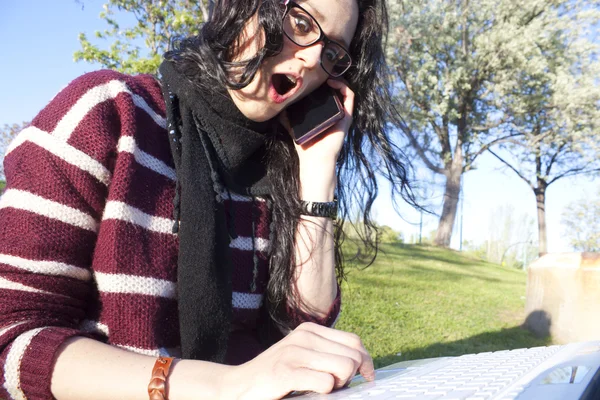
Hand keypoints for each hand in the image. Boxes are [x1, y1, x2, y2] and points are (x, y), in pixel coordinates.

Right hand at [223, 322, 374, 399]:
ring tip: (320, 389)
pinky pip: (327, 383)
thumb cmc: (276, 377)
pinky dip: (324, 393)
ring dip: (338, 385)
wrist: (238, 387)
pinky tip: (308, 393)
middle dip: (350, 377)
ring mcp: (295, 352)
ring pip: (345, 368)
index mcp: (310, 330)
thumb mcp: (302, 357)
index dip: (365, 362)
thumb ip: (327, 354)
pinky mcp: (287, 372)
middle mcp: (304, 336)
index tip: (364, 378)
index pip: (354, 342)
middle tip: (332, 386)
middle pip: (354, 356)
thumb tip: (363, 364)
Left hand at [281, 79, 354, 164]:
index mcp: (323, 113)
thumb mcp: (294, 127)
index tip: (312, 75)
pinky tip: (332, 82)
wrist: (315, 159)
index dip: (321, 82)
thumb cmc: (306, 146)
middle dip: (329, 77)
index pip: (325, 93)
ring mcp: (341, 113)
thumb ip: (288, 118)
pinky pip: (350, 97)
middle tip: (320, 70)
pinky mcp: (347, 116)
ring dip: (338, 78)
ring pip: (344, 90)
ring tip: (327, 73)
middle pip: (335, 89)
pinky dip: (343, 86)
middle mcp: (334, 112)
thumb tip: (279, 107)